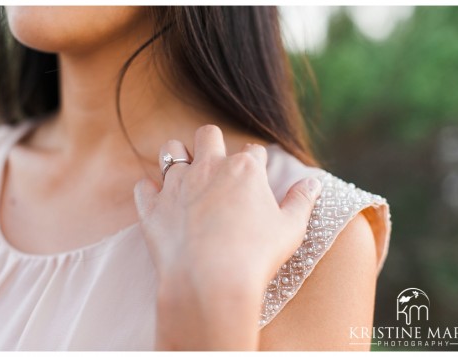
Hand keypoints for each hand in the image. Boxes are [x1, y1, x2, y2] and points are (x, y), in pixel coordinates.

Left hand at [133, 125, 320, 349]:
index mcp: (244, 169)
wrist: (211, 281)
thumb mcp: (290, 228)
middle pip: (208, 134)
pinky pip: (144, 187)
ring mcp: (177, 185)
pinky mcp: (153, 207)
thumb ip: (301, 200)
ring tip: (185, 175)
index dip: (255, 163)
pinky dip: (150, 191)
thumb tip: (313, 182)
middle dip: (212, 143)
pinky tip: (160, 201)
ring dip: (177, 156)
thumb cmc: (256, 255)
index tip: (254, 179)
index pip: (252, 151)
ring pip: (171, 150)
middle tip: (216, 165)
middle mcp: (208, 167)